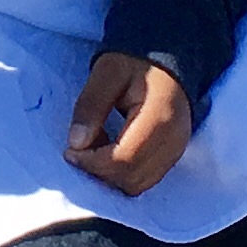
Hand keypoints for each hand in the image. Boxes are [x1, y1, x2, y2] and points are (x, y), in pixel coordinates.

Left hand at [66, 53, 192, 194]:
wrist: (167, 62)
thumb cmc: (135, 64)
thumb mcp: (106, 72)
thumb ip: (90, 106)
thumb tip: (76, 144)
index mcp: (159, 117)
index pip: (123, 159)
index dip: (92, 163)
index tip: (70, 151)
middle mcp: (174, 140)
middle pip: (131, 177)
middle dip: (99, 171)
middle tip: (78, 150)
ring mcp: (176, 151)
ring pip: (138, 184)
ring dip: (110, 175)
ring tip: (95, 146)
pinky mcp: (173, 156)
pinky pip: (145, 179)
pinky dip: (123, 173)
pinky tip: (110, 150)